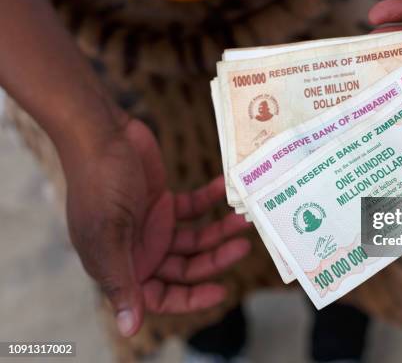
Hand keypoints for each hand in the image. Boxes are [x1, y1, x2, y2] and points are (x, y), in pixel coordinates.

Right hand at [63, 118, 250, 336]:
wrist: (99, 132)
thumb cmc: (98, 183)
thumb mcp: (108, 234)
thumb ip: (121, 281)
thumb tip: (129, 329)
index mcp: (123, 264)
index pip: (161, 296)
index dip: (191, 299)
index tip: (222, 291)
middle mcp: (140, 249)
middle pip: (186, 267)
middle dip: (215, 259)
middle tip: (242, 244)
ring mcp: (154, 224)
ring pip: (195, 239)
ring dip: (219, 231)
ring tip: (242, 219)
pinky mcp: (164, 200)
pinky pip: (194, 207)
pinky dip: (211, 200)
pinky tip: (225, 191)